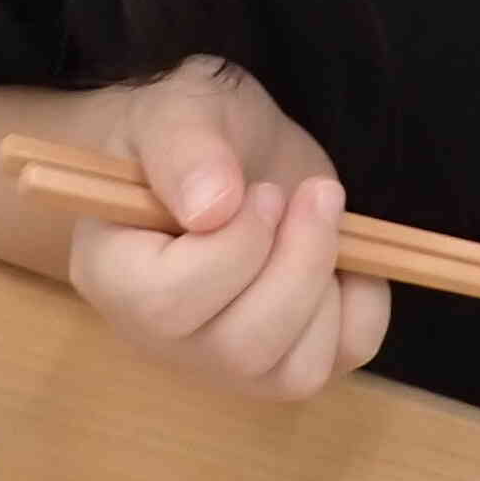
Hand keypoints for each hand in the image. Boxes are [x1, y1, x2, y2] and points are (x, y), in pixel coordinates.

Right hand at [66, 58, 389, 401]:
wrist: (225, 152)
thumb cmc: (191, 134)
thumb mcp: (179, 110)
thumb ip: (185, 149)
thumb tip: (213, 207)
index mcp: (114, 277)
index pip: (167, 303)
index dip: (235, 248)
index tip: (264, 191)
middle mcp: (162, 339)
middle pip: (240, 349)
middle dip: (298, 263)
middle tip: (313, 192)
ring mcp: (226, 360)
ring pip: (295, 370)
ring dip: (328, 281)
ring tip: (322, 212)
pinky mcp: (286, 360)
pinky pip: (345, 355)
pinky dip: (365, 301)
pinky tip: (346, 250)